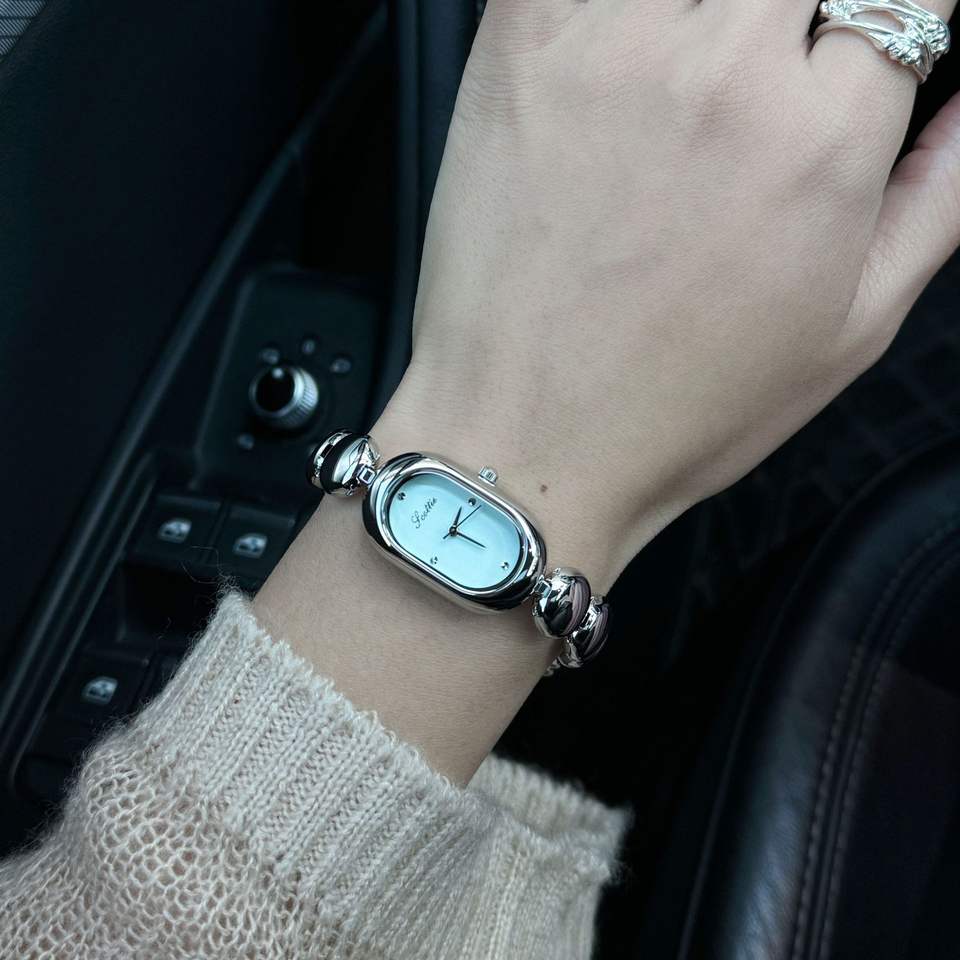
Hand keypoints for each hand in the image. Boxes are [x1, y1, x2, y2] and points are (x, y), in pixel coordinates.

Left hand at [376, 0, 959, 591]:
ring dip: (712, 6)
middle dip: (806, 10)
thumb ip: (938, 195)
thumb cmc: (684, 408)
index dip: (900, 5)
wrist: (530, 441)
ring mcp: (608, 50)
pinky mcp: (518, 54)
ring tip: (695, 64)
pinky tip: (618, 35)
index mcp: (822, 137)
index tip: (867, 35)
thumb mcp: (851, 330)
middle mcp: (721, 69)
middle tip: (773, 60)